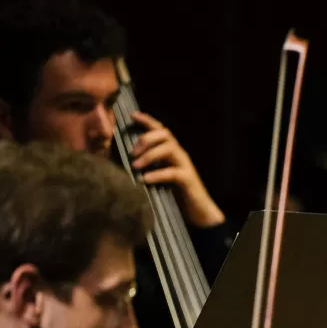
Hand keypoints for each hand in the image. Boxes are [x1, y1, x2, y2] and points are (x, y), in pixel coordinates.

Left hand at [130, 111, 224, 227]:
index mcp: (172, 152)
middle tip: (131, 152)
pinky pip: (172, 172)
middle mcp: (180, 155)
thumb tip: (127, 162)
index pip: (161, 130)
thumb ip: (150, 166)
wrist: (199, 212)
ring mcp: (186, 166)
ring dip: (149, 155)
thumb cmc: (177, 195)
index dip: (148, 121)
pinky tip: (145, 179)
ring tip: (135, 166)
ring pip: (169, 149)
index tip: (132, 115)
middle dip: (146, 138)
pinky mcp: (189, 180)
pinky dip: (157, 174)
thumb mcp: (161, 176)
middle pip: (165, 135)